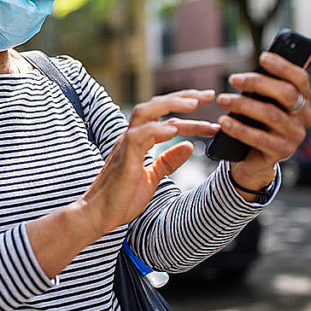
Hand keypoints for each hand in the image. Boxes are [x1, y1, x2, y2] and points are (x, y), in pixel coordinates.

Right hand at [78, 89, 219, 235]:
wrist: (100, 215)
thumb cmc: (122, 198)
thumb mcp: (153, 177)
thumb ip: (168, 161)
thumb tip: (189, 146)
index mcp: (139, 140)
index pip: (167, 119)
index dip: (190, 114)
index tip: (211, 112)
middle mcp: (131, 136)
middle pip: (156, 106)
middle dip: (183, 97)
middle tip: (209, 95)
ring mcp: (126, 144)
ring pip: (145, 112)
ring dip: (170, 104)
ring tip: (194, 104)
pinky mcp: (123, 157)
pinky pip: (138, 136)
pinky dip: (156, 129)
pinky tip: (174, 129)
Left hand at [216, 51, 310, 190]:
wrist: (252, 156)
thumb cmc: (258, 122)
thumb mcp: (264, 101)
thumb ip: (267, 86)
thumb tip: (264, 59)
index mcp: (304, 99)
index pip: (300, 79)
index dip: (283, 66)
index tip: (262, 57)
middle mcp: (304, 116)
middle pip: (286, 94)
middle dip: (258, 83)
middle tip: (233, 79)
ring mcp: (295, 135)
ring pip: (271, 115)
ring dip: (243, 105)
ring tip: (223, 100)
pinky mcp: (282, 151)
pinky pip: (260, 138)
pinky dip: (239, 129)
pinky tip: (224, 122)